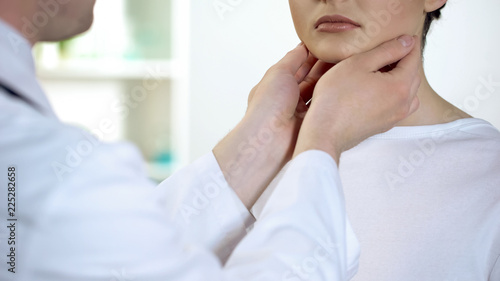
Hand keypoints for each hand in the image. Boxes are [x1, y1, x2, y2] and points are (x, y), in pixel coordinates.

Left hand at [213, 43, 330, 208]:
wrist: (270, 139)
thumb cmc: (268, 105)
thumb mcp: (278, 72)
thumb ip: (293, 58)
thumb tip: (303, 46)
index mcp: (277, 83)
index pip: (298, 65)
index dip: (312, 54)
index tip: (328, 45)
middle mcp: (288, 97)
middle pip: (310, 77)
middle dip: (324, 66)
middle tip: (343, 54)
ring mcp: (300, 110)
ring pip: (319, 91)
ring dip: (330, 80)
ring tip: (348, 66)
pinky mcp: (311, 122)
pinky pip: (324, 106)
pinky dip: (333, 96)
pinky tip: (345, 85)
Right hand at [294, 35, 420, 162]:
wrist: (325, 132)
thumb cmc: (336, 97)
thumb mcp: (359, 64)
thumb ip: (386, 50)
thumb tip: (407, 42)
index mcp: (400, 86)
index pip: (413, 58)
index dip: (407, 44)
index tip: (400, 37)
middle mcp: (403, 103)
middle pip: (413, 75)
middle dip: (405, 61)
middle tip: (389, 51)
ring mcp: (394, 117)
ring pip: (409, 93)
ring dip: (402, 79)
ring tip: (383, 72)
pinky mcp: (384, 126)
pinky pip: (399, 106)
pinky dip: (394, 95)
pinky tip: (377, 91)